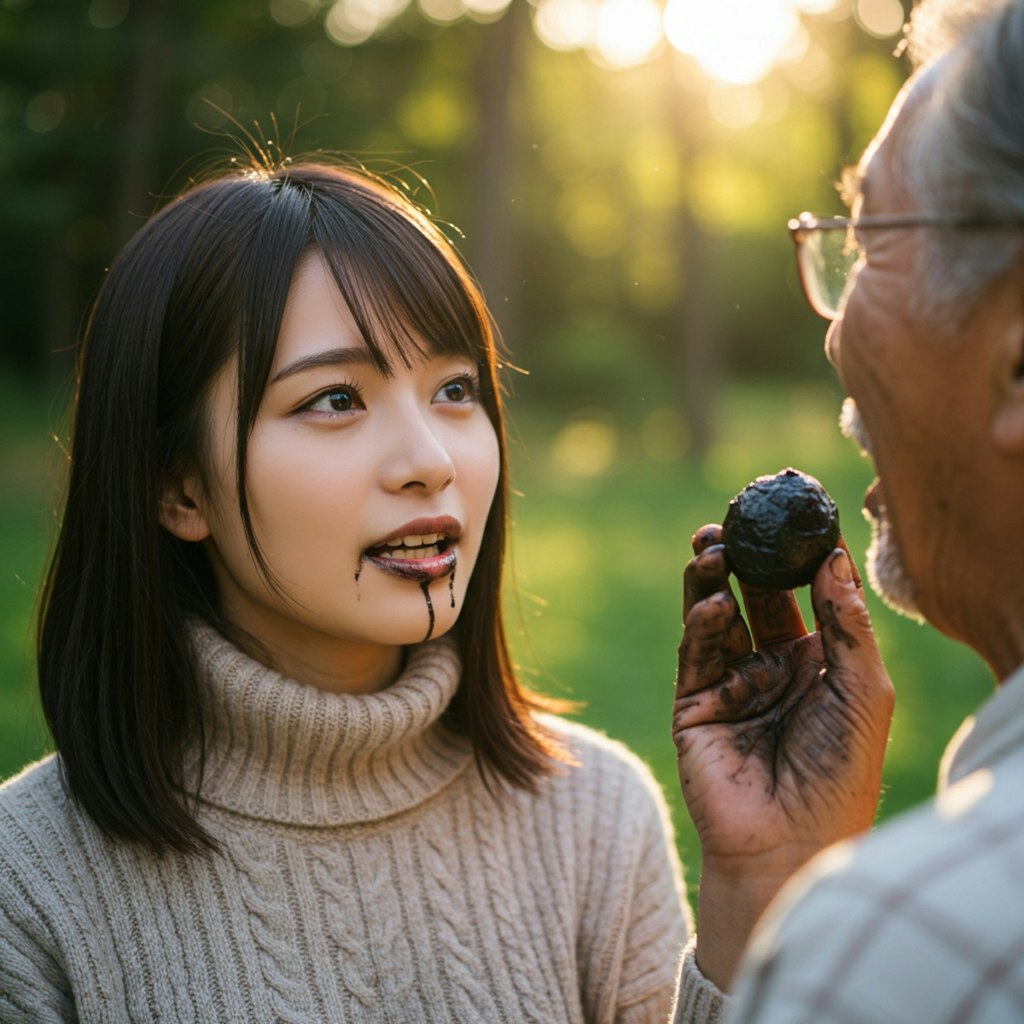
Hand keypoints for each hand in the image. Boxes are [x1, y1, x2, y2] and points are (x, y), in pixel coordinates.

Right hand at [673, 524, 893, 987]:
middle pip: (752, 596)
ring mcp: (729, 683)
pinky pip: (696, 650)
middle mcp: (771, 666)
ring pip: (715, 615)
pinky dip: (702, 621)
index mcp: (817, 662)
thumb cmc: (841, 772)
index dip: (795, 555)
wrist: (789, 841)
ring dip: (711, 578)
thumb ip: (847, 625)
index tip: (787, 514)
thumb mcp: (863, 691)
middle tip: (732, 520)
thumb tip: (834, 558)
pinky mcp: (693, 701)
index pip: (803, 594)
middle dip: (742, 557)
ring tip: (711, 544)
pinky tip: (716, 601)